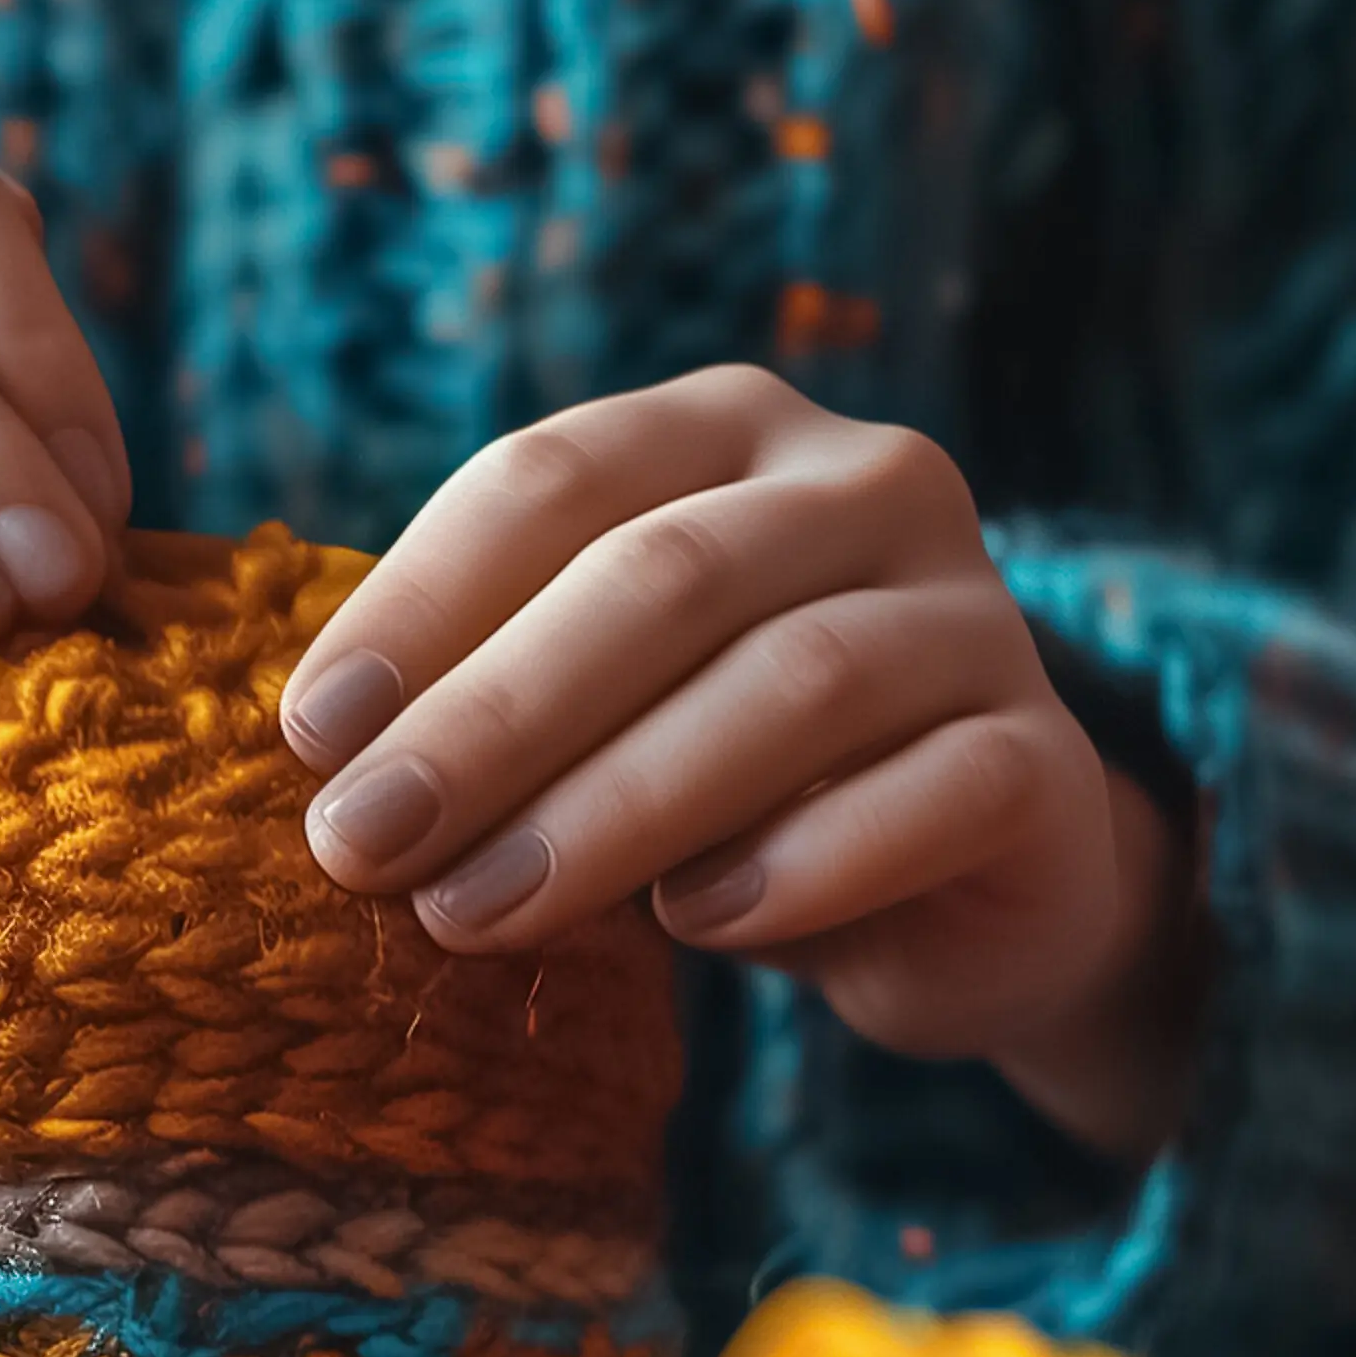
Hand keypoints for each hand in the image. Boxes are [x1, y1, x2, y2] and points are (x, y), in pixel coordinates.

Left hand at [282, 367, 1203, 1157]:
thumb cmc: (723, 779)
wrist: (956, 889)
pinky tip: (698, 925)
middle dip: (495, 719)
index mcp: (726, 432)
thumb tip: (330, 776)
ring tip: (482, 912)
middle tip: (365, 844)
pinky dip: (805, 860)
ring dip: (618, 806)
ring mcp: (975, 612)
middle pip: (664, 576)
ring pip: (797, 682)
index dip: (420, 603)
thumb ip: (488, 701)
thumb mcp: (594, 713)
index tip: (310, 739)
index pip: (554, 478)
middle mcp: (866, 482)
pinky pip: (933, 792)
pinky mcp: (1045, 756)